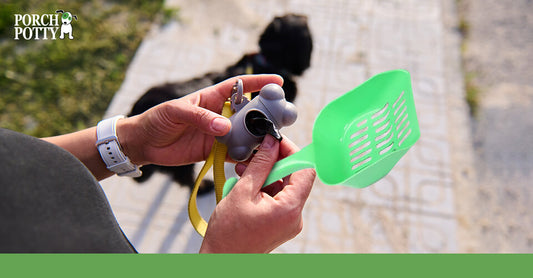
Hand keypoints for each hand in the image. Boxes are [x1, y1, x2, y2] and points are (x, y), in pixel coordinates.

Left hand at [117, 74, 282, 165]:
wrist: (144, 144)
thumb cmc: (157, 120)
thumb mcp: (175, 112)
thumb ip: (200, 117)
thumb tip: (225, 126)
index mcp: (212, 98)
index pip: (240, 86)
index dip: (259, 82)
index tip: (278, 82)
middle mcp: (220, 114)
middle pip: (249, 112)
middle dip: (266, 114)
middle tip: (282, 118)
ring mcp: (220, 133)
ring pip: (246, 133)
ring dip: (258, 137)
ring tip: (274, 141)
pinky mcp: (215, 151)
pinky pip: (235, 153)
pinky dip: (246, 156)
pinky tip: (257, 159)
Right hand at [199, 135, 315, 252]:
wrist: (222, 259)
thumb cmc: (228, 233)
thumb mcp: (243, 191)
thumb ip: (260, 164)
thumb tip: (271, 142)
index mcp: (290, 209)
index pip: (305, 169)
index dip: (292, 152)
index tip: (275, 141)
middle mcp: (295, 217)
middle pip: (295, 177)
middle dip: (274, 162)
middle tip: (255, 153)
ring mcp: (289, 221)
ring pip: (285, 186)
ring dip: (266, 174)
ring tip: (243, 170)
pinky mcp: (280, 223)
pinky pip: (278, 197)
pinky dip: (264, 187)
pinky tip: (246, 182)